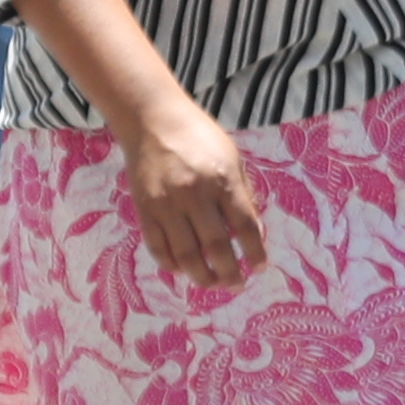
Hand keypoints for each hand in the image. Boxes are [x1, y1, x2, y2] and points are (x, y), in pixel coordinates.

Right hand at [118, 99, 267, 284]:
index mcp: (223, 180)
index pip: (244, 226)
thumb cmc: (200, 137)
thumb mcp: (232, 158)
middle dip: (230, 273)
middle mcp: (195, 194)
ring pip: (186, 255)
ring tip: (213, 284)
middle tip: (237, 285)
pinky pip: (158, 247)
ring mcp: (167, 204)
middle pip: (216, 246)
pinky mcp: (144, 210)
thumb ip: (242, 195)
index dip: (255, 252)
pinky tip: (184, 270)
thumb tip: (253, 234)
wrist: (153, 120)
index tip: (259, 267)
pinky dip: (172, 265)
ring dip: (202, 277)